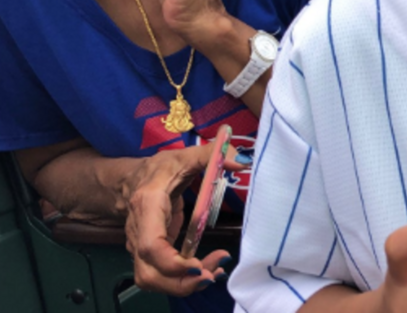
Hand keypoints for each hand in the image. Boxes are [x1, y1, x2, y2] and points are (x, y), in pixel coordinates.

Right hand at [121, 143, 246, 295]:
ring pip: (153, 280)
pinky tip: (207, 271)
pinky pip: (162, 275)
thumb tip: (241, 161)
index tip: (198, 266)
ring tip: (214, 272)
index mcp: (147, 205)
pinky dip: (182, 280)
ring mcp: (140, 247)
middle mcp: (139, 232)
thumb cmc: (160, 169)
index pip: (149, 246)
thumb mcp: (186, 156)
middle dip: (181, 282)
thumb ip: (213, 155)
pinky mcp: (149, 255)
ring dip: (183, 284)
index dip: (172, 263)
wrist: (131, 179)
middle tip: (213, 272)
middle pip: (149, 273)